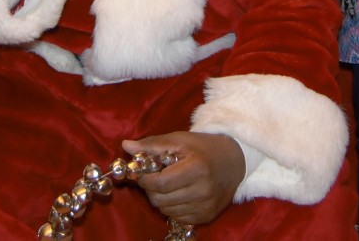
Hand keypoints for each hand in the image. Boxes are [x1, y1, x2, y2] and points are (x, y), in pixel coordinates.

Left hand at [121, 132, 244, 225]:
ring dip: (160, 198)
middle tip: (154, 177)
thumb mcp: (178, 140)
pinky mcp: (206, 216)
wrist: (233, 161)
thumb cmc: (202, 147)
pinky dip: (171, 207)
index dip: (145, 179)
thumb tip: (125, 146)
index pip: (160, 183)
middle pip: (160, 199)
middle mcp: (202, 191)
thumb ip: (152, 145)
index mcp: (196, 168)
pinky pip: (177, 217)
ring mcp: (205, 206)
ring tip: (167, 184)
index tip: (142, 171)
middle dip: (150, 189)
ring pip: (166, 210)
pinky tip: (177, 193)